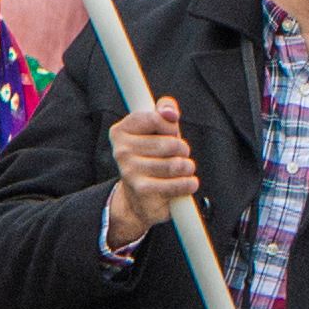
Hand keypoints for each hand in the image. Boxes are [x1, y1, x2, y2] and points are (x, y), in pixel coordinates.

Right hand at [106, 95, 200, 248]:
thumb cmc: (152, 156)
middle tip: (177, 155)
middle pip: (171, 143)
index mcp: (120, 131)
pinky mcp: (143, 190)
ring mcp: (130, 171)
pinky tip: (186, 184)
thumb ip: (164, 110)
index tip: (170, 133)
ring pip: (177, 164)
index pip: (156, 117)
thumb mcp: (157, 129)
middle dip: (182, 149)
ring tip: (181, 170)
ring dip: (187, 168)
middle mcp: (121, 151)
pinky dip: (189, 184)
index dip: (170, 126)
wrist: (140, 198)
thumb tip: (169, 111)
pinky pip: (179, 183)